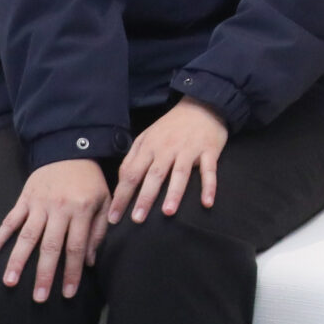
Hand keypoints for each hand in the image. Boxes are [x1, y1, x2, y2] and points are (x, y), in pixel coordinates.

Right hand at [0, 157, 108, 301]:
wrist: (70, 149)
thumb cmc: (89, 180)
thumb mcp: (103, 200)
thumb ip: (98, 230)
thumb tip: (88, 261)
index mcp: (81, 209)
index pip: (75, 246)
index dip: (71, 271)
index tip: (67, 293)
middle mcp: (59, 208)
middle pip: (50, 246)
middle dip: (44, 274)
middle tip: (39, 298)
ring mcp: (39, 204)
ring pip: (27, 236)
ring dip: (17, 260)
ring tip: (9, 283)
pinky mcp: (24, 199)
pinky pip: (9, 220)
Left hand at [106, 97, 227, 227]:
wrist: (203, 104)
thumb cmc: (171, 126)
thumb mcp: (147, 136)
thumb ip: (133, 158)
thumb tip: (121, 182)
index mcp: (149, 146)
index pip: (131, 174)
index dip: (122, 196)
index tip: (114, 218)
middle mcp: (168, 148)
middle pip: (154, 175)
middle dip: (145, 198)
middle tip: (137, 220)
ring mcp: (189, 149)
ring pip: (180, 173)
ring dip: (174, 192)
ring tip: (167, 212)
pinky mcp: (209, 150)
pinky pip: (209, 170)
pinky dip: (209, 186)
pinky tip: (207, 203)